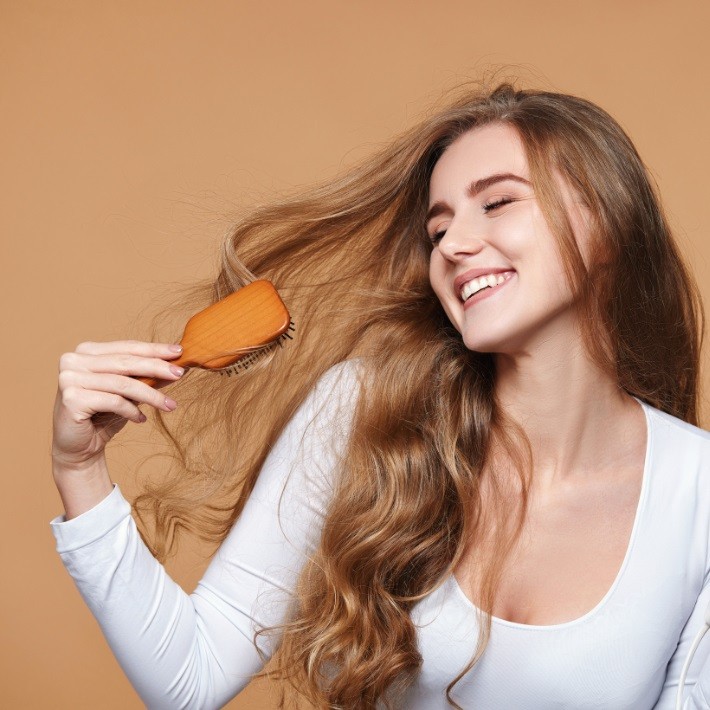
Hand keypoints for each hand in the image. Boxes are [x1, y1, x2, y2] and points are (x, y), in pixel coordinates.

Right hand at [52, 340, 184, 471]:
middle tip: (180, 374)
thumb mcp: (127, 392)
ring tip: (170, 405)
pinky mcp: (72, 399)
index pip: (126, 347)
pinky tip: (141, 419)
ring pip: (122, 383)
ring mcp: (70, 378)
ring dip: (151, 395)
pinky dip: (132, 411)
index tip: (179, 352)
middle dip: (157, 367)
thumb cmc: (102, 416)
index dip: (154, 349)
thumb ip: (145, 377)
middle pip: (126, 362)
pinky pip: (113, 401)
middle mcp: (73, 361)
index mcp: (86, 352)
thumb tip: (176, 366)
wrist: (78, 448)